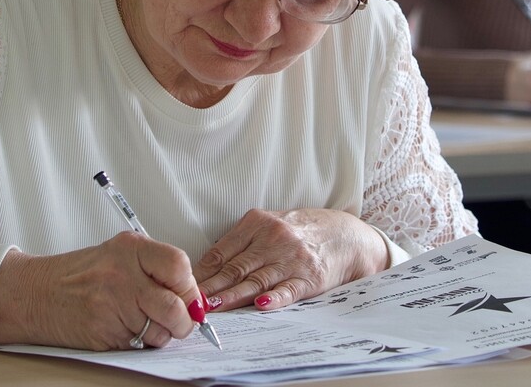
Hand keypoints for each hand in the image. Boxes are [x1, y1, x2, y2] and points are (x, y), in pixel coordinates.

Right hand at [0, 233, 202, 349]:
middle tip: (180, 320)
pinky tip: (123, 327)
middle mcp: (122, 275)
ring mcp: (111, 305)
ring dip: (160, 333)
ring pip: (159, 331)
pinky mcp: (103, 333)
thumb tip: (193, 297)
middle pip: (174, 306)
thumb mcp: (120, 254)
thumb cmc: (82, 274)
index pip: (179, 265)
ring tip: (142, 321)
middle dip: (184, 321)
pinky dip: (138, 341)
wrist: (36, 294)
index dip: (190, 287)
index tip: (190, 297)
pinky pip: (138, 344)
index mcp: (130, 249)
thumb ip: (157, 268)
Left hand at [194, 208, 387, 311]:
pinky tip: (261, 306)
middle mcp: (273, 238)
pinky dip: (274, 299)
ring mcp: (292, 259)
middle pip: (235, 267)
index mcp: (258, 222)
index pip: (222, 251)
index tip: (184, 285)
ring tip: (213, 308)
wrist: (346, 235)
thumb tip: (208, 264)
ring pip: (255, 280)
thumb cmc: (302, 231)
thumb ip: (242, 240)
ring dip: (232, 296)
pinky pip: (288, 290)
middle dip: (210, 287)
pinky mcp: (309, 278)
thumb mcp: (271, 224)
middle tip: (190, 301)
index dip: (202, 271)